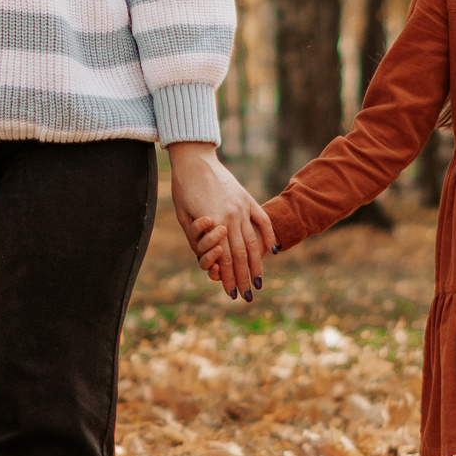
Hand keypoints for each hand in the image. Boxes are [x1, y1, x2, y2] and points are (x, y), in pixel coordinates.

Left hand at [169, 143, 274, 301]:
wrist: (194, 160)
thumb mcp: (185, 217)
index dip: (228, 277)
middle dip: (244, 278)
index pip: (224, 259)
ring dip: (257, 264)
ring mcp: (242, 207)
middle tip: (248, 296)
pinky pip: (262, 220)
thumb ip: (198, 239)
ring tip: (259, 281)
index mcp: (214, 222)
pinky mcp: (247, 199)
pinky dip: (268, 236)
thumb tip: (211, 259)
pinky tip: (272, 252)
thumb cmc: (183, 189)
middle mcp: (231, 217)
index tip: (231, 293)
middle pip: (240, 255)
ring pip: (253, 242)